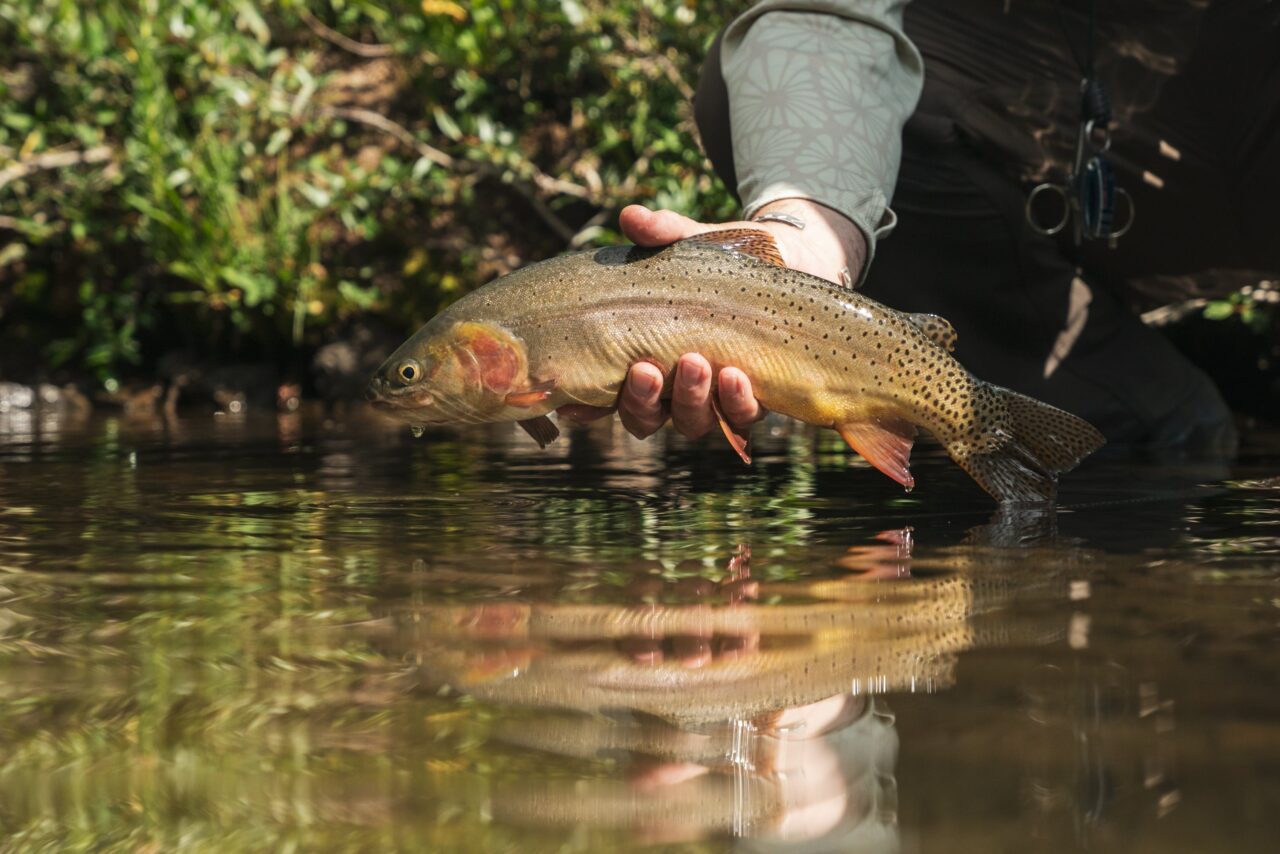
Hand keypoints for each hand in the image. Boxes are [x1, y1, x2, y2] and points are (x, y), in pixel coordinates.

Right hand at [557, 201, 866, 439]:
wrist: (790, 260)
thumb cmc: (725, 257)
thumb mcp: (692, 241)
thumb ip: (662, 232)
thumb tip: (631, 216)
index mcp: (644, 358)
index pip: (606, 396)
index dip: (588, 407)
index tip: (576, 403)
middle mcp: (672, 390)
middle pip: (645, 417)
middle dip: (642, 399)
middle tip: (646, 369)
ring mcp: (713, 398)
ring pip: (691, 421)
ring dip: (689, 398)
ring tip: (696, 362)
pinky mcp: (756, 397)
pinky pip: (742, 416)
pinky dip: (737, 401)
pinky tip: (736, 375)